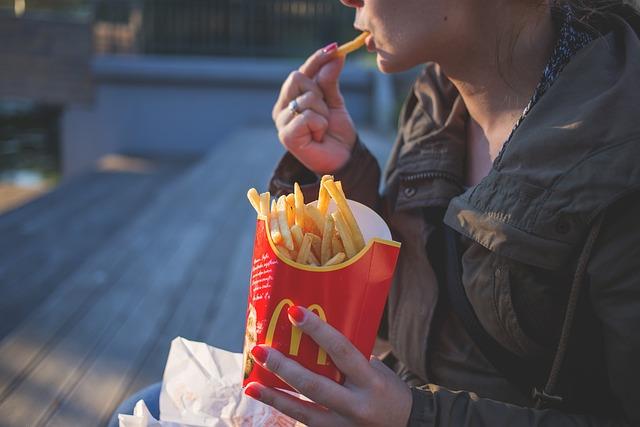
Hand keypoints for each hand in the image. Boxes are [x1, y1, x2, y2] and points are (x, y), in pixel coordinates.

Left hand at [244, 306, 411, 425]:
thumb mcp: (376, 369)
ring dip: (274, 397)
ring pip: (303, 412)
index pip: (341, 351)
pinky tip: (268, 399)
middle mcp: (357, 405)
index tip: (294, 312)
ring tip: (250, 385)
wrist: (406, 425)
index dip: (318, 331)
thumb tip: (314, 334)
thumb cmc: (388, 389)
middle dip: (284, 368)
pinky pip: (306, 423)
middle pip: (314, 385)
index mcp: (370, 381)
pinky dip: (286, 411)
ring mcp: (344, 425)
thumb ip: (349, 357)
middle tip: (260, 351)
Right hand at [272, 44, 356, 174]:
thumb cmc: (336, 133)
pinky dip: (320, 125)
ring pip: (306, 98)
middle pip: (297, 78)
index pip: (300, 72)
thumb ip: (330, 80)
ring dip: (323, 113)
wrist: (343, 159)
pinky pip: (307, 116)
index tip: (335, 48)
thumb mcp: (335, 101)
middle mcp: (281, 109)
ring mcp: (281, 123)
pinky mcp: (286, 136)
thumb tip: (335, 54)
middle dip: (319, 92)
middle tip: (325, 112)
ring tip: (322, 128)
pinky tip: (318, 137)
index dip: (316, 59)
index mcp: (290, 99)